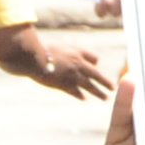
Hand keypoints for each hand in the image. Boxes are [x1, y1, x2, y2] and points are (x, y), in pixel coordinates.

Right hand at [6, 29, 120, 100]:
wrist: (31, 56)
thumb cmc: (39, 48)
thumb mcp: (55, 45)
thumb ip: (63, 50)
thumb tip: (64, 54)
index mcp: (76, 52)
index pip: (94, 58)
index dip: (94, 62)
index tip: (95, 66)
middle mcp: (77, 64)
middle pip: (96, 74)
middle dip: (105, 81)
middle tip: (112, 87)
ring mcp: (71, 75)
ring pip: (89, 85)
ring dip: (98, 92)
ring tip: (105, 97)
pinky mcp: (63, 84)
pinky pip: (74, 91)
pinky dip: (79, 95)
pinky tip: (84, 98)